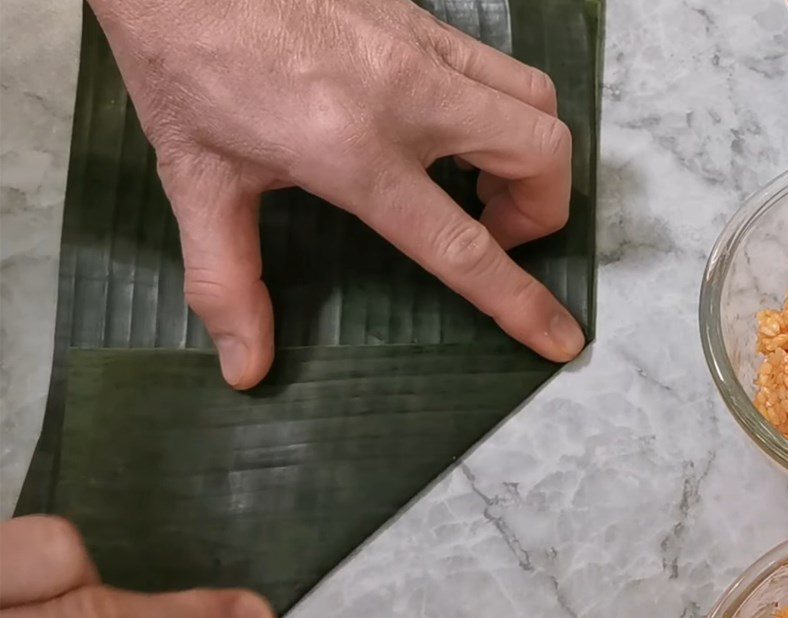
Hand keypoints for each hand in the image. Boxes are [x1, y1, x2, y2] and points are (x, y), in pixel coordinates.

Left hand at [88, 0, 584, 388]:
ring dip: (531, 157)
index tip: (561, 336)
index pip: (463, 243)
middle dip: (542, 212)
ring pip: (534, 99)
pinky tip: (446, 135)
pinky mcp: (419, 14)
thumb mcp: (199, 186)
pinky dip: (500, 114)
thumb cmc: (183, 67)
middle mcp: (411, 94)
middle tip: (492, 234)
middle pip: (542, 151)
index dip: (520, 300)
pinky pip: (497, 69)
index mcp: (357, 152)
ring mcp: (422, 44)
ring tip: (476, 188)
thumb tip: (246, 369)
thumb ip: (227, 284)